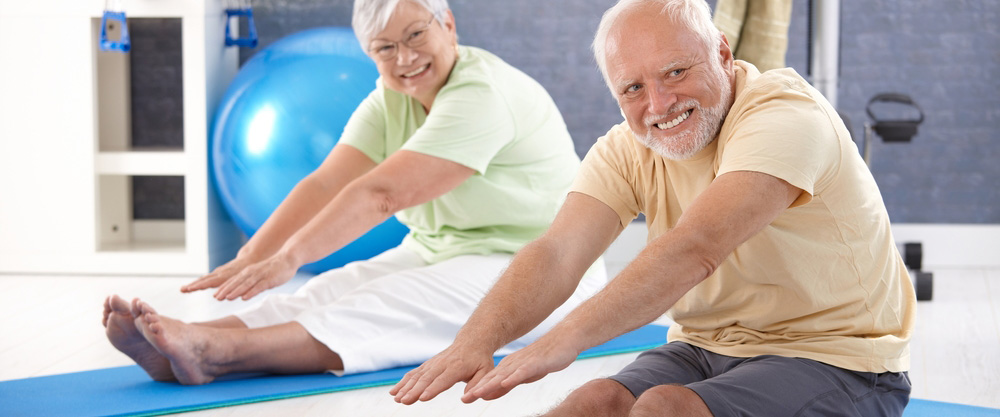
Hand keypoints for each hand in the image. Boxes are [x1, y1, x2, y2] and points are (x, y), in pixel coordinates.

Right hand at [181, 256, 254, 292]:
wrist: (249, 260)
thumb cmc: (247, 271)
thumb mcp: (242, 278)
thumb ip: (232, 286)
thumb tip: (221, 296)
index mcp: (225, 275)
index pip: (209, 281)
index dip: (199, 285)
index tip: (190, 288)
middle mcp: (219, 273)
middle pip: (203, 280)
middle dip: (193, 285)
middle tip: (182, 290)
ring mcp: (218, 273)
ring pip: (204, 279)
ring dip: (194, 284)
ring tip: (183, 289)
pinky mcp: (218, 273)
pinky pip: (206, 278)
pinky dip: (199, 282)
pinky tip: (192, 287)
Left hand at [198, 254, 297, 300]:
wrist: (288, 258)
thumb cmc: (274, 268)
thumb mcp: (259, 274)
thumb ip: (250, 282)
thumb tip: (242, 293)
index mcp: (248, 272)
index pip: (233, 280)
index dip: (224, 288)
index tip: (215, 295)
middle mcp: (252, 272)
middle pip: (236, 282)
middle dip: (226, 290)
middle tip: (216, 298)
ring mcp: (260, 276)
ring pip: (245, 284)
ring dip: (235, 291)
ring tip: (227, 298)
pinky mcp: (269, 279)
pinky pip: (258, 287)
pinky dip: (251, 292)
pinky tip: (245, 298)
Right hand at [390, 343, 495, 404]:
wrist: (472, 341)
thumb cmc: (479, 359)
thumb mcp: (485, 371)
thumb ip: (477, 385)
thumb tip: (466, 398)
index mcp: (457, 367)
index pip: (443, 379)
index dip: (432, 389)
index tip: (422, 398)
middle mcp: (442, 364)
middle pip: (426, 378)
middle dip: (414, 390)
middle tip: (404, 401)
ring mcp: (433, 363)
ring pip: (417, 376)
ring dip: (405, 387)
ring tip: (396, 399)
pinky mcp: (428, 364)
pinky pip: (414, 373)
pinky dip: (403, 382)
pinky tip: (394, 392)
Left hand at [462, 336, 578, 402]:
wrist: (564, 340)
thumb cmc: (544, 359)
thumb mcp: (523, 376)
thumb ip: (506, 385)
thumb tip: (487, 395)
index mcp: (508, 366)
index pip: (489, 380)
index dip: (477, 390)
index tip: (464, 399)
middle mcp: (513, 364)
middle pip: (493, 378)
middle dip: (478, 389)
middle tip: (464, 399)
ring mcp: (523, 362)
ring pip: (504, 375)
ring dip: (490, 384)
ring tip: (477, 393)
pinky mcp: (536, 362)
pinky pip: (523, 371)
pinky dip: (513, 377)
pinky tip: (504, 382)